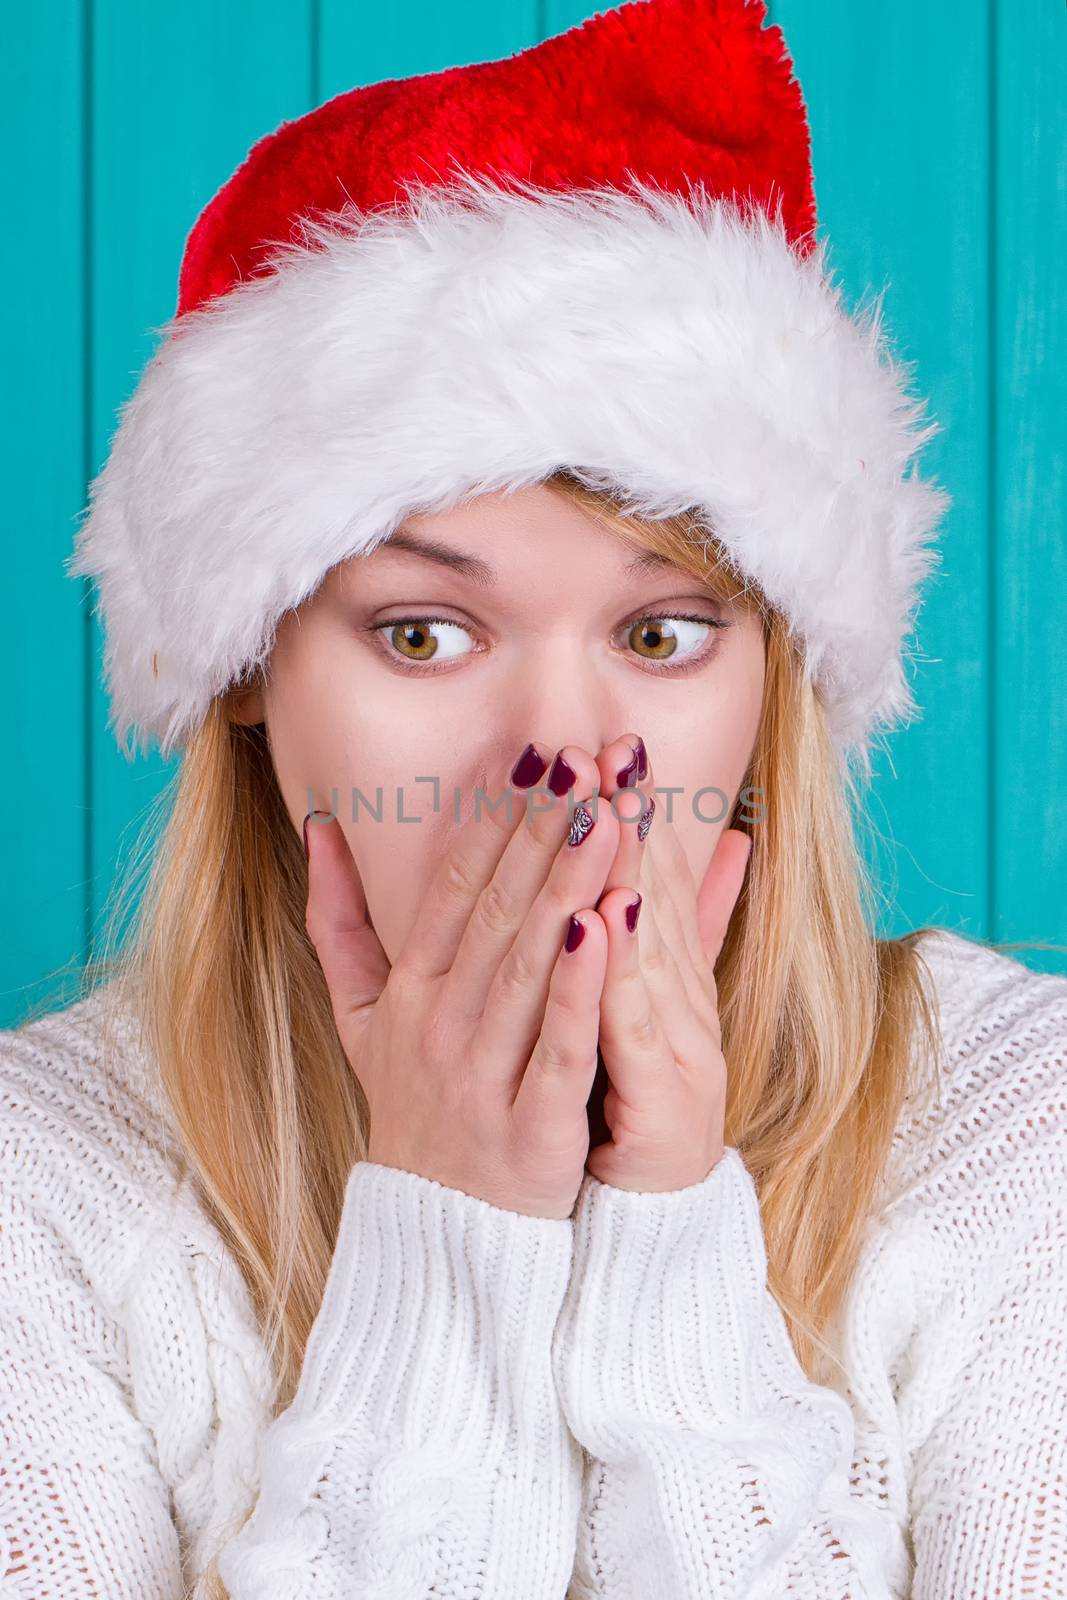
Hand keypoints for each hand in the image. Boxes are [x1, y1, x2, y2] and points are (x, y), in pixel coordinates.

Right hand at [301, 740, 620, 1219]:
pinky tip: (605, 926)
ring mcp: (479, 1076)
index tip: (534, 754)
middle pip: (495, 912)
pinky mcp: (529, 1130)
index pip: (451, 888)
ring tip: (608, 815)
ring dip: (568, 884)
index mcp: (409, 993)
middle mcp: (438, 1025)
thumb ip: (338, 924)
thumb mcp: (360, 1019)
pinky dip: (580, 987)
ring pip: (528, 964)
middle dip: (542, 830)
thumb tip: (318, 829)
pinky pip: (556, 1046)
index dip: (494, 819)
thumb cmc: (414, 1111)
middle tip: (582, 757)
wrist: (440, 1239)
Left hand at [585, 733, 751, 1193]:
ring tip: (614, 804)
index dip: (638, 812)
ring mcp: (679, 1048)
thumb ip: (677, 932)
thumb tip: (722, 844)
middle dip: (635, 819)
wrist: (653, 1222)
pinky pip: (635, 1024)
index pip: (657, 882)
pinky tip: (605, 917)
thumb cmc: (636, 1108)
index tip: (617, 746)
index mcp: (672, 984)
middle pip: (658, 898)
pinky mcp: (662, 1097)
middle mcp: (683, 1006)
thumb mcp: (650, 1013)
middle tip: (617, 747)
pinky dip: (620, 969)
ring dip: (633, 870)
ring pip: (650, 947)